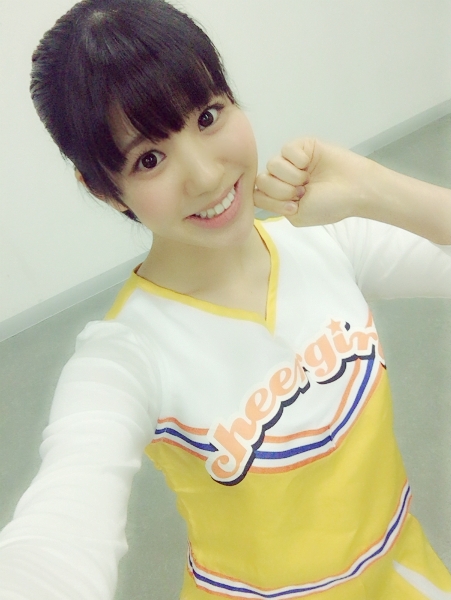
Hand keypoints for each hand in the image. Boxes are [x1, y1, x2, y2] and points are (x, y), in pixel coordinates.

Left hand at [254, 138, 376, 226]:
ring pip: (272, 165)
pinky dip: (299, 160)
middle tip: (304, 192)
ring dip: (292, 176)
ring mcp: (291, 162)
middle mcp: (283, 178)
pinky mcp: (301, 146)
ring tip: (309, 179)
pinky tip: (311, 164)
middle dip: (283, 189)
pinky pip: (286, 150)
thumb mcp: (296, 216)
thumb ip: (273, 206)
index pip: (258, 195)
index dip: (273, 201)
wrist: (355, 189)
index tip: (294, 206)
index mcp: (280, 196)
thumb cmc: (330, 205)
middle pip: (263, 180)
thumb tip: (258, 191)